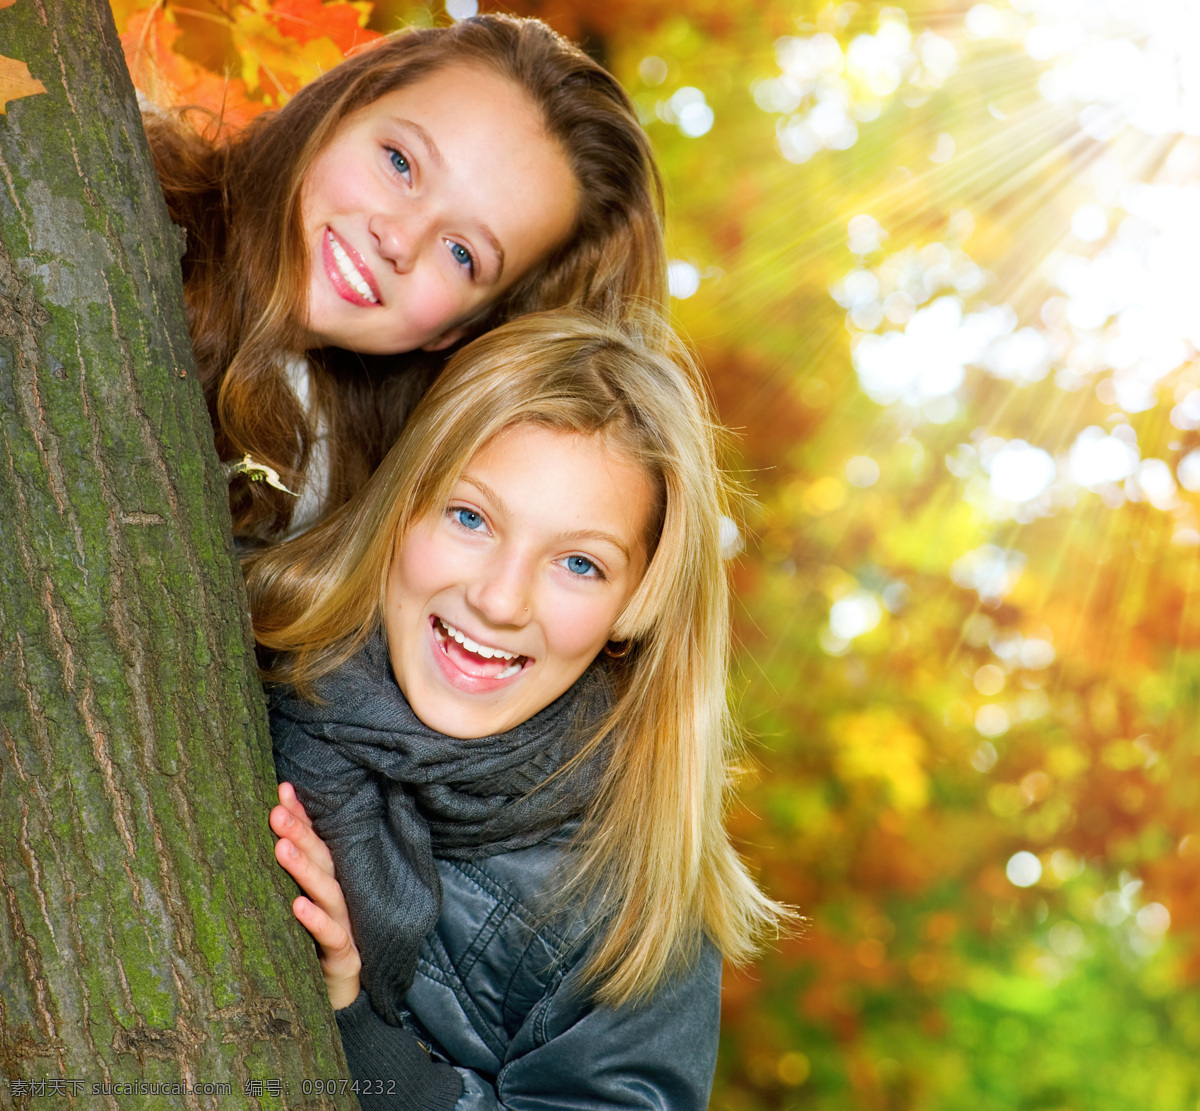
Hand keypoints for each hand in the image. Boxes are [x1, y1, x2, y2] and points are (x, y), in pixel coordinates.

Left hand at [270, 782, 361, 1009]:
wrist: (334, 1002)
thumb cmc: (306, 950)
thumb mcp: (291, 912)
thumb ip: (280, 881)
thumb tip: (248, 846)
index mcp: (323, 884)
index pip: (314, 842)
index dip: (301, 816)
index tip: (280, 789)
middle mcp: (336, 899)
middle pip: (321, 859)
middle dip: (300, 832)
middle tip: (276, 810)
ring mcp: (342, 926)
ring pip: (328, 892)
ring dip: (305, 869)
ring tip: (281, 847)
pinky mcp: (344, 957)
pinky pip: (332, 936)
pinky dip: (316, 921)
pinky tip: (297, 906)